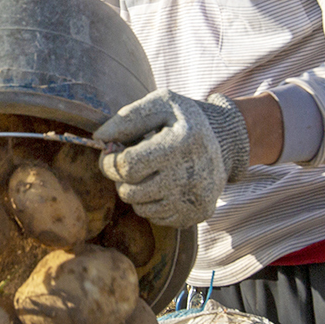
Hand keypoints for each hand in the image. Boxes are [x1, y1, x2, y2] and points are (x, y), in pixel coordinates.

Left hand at [92, 90, 249, 227]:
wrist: (225, 141)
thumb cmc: (183, 120)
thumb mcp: (161, 104)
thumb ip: (128, 118)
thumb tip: (99, 139)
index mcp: (181, 143)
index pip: (126, 166)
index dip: (109, 161)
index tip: (111, 152)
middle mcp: (191, 175)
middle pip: (129, 192)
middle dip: (120, 177)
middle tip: (130, 162)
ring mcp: (195, 198)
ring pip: (140, 208)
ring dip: (135, 191)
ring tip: (148, 172)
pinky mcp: (198, 214)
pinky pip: (157, 219)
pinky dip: (152, 203)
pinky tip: (163, 184)